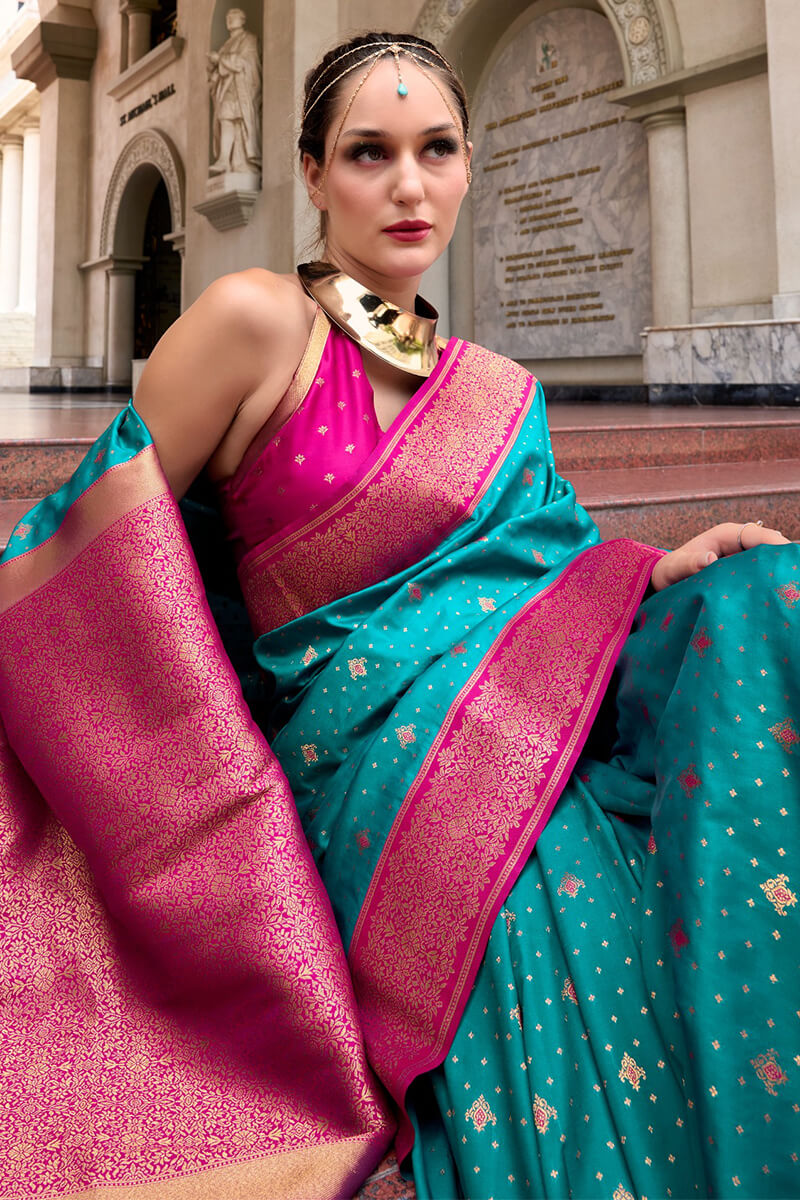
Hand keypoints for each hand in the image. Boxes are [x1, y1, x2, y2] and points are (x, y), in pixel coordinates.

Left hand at [650, 521, 790, 590]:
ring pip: (767, 557)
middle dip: (780, 557)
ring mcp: (741, 554)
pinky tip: (775, 589)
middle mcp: (737, 541)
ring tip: (788, 582)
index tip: (788, 556)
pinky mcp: (742, 567)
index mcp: (724, 534)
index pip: (756, 534)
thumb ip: (689, 564)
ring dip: (775, 567)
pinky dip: (768, 576)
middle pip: (769, 544)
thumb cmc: (669, 571)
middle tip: (791, 575)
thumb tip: (709, 558)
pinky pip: (760, 569)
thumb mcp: (674, 568)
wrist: (664, 580)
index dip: (774, 544)